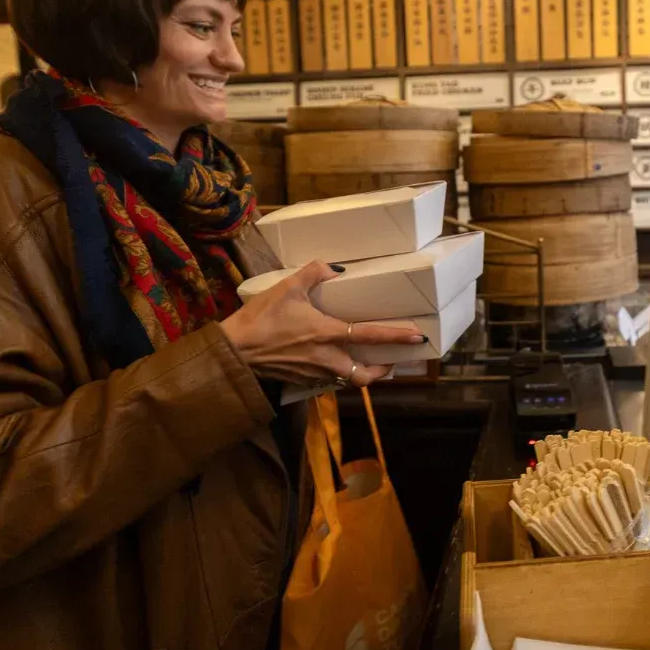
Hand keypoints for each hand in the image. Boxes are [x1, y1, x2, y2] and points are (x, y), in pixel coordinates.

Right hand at [220, 262, 425, 387]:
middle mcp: (325, 359)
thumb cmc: (260, 319)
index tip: (416, 338)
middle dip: (381, 371)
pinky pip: (325, 381)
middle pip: (363, 376)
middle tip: (390, 362)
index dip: (395, 337)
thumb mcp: (287, 288)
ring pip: (345, 381)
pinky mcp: (299, 381)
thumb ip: (313, 273)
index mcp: (327, 334)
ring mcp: (312, 374)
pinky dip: (335, 374)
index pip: (369, 336)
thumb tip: (335, 268)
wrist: (234, 352)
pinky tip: (330, 361)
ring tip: (364, 361)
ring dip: (359, 374)